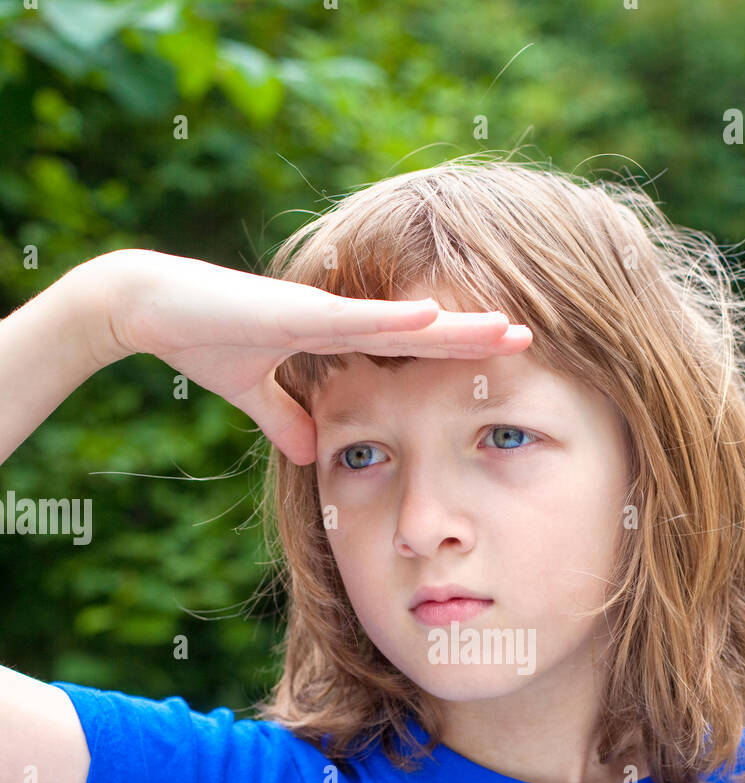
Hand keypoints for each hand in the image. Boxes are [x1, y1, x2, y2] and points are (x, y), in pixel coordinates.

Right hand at [72, 249, 531, 466]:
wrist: (149, 306)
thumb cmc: (200, 338)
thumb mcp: (253, 393)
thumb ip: (283, 419)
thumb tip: (308, 450)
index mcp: (335, 336)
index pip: (412, 349)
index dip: (457, 354)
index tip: (501, 362)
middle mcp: (340, 319)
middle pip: (424, 332)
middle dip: (475, 337)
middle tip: (531, 341)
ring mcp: (322, 311)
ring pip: (403, 321)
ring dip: (455, 326)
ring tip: (506, 329)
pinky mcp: (295, 312)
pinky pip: (354, 319)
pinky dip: (394, 321)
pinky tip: (435, 319)